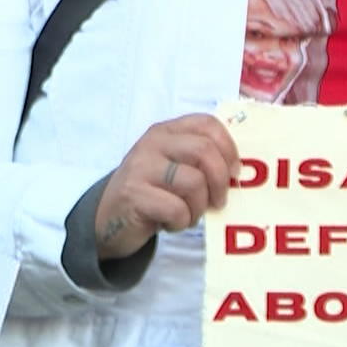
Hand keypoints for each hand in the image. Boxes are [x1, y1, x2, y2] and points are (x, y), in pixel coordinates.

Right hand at [94, 114, 239, 258]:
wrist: (108, 216)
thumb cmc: (152, 191)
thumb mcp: (173, 165)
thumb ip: (200, 159)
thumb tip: (238, 171)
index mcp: (166, 131)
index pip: (207, 124)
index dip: (229, 148)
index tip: (233, 173)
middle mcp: (152, 143)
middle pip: (204, 151)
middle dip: (220, 182)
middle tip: (218, 202)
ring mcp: (140, 167)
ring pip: (194, 183)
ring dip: (198, 208)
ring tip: (186, 214)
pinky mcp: (134, 194)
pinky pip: (177, 209)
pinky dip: (181, 222)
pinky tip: (168, 223)